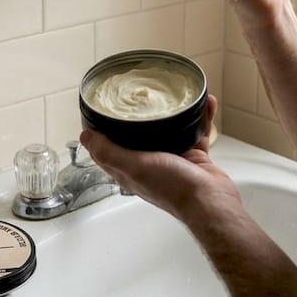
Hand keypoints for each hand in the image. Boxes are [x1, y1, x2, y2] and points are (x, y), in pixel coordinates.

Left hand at [81, 95, 240, 224]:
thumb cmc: (174, 188)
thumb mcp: (135, 167)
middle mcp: (150, 165)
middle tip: (141, 94)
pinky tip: (206, 104)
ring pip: (170, 130)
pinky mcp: (194, 157)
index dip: (103, 131)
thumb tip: (85, 138)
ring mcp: (173, 160)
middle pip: (139, 136)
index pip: (109, 149)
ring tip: (175, 95)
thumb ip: (109, 153)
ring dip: (173, 114)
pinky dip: (201, 118)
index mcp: (131, 170)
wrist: (211, 202)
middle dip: (140, 116)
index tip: (103, 110)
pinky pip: (196, 132)